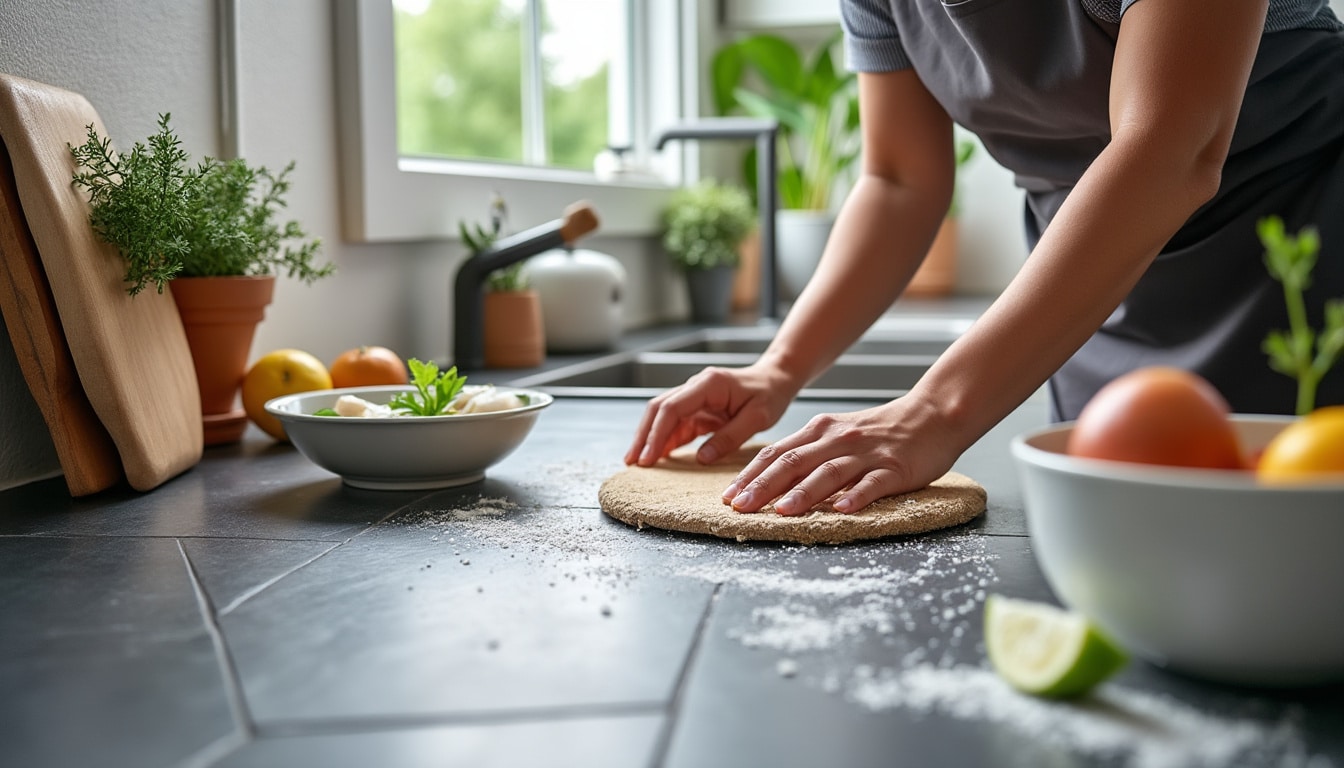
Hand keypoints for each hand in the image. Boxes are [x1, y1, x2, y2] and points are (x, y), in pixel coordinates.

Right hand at [624, 363, 798, 466]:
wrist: (775, 380)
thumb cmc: (769, 395)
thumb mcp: (757, 418)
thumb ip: (729, 437)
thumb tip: (701, 459)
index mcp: (708, 384)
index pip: (672, 408)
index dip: (657, 433)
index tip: (649, 456)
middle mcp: (696, 387)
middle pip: (659, 409)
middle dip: (643, 436)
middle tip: (633, 462)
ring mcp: (694, 397)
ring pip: (662, 416)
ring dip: (649, 438)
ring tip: (637, 463)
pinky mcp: (697, 409)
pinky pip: (675, 424)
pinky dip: (664, 440)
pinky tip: (657, 456)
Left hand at [722, 394, 961, 515]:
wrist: (932, 415)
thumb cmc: (882, 431)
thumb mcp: (838, 433)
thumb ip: (808, 452)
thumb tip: (771, 479)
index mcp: (820, 431)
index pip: (776, 452)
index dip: (750, 474)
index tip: (728, 496)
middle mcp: (838, 439)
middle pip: (794, 461)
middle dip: (763, 486)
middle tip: (740, 507)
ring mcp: (866, 454)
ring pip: (829, 472)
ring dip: (804, 493)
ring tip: (783, 511)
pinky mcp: (894, 468)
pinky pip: (873, 483)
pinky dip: (856, 497)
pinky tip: (842, 510)